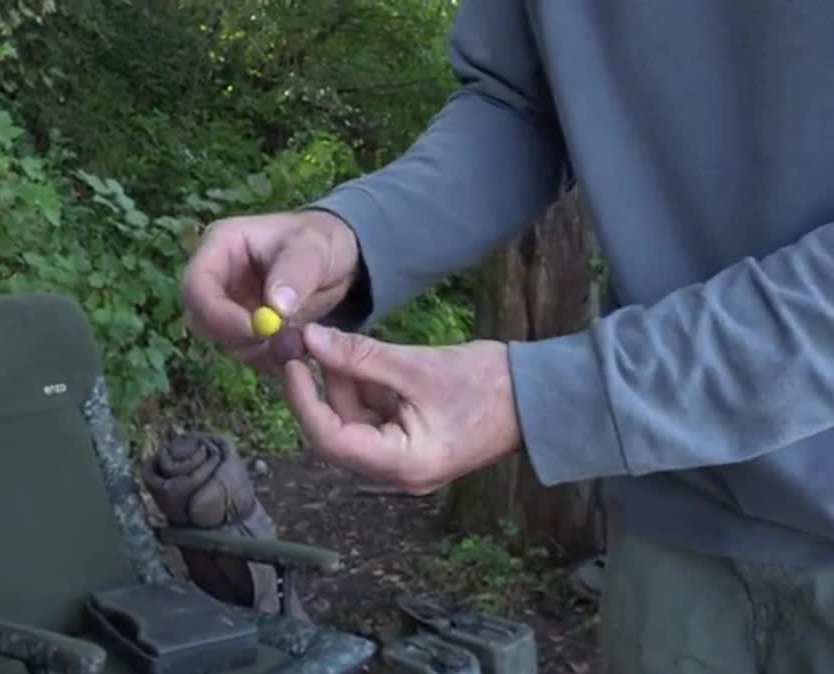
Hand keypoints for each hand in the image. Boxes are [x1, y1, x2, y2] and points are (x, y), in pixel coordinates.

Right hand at [182, 210, 359, 369]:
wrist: (337, 259)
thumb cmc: (322, 241)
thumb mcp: (316, 248)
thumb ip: (296, 273)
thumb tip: (275, 308)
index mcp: (221, 246)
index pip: (196, 286)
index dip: (218, 313)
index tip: (258, 328)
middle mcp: (216, 278)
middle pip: (202, 319)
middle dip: (240, 336)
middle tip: (283, 339)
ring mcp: (228, 305)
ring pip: (223, 341)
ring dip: (259, 350)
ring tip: (299, 339)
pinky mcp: (244, 328)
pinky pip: (246, 352)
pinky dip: (269, 357)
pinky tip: (297, 346)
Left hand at [282, 324, 522, 493]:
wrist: (540, 398)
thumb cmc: (487, 384)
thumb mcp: (417, 366)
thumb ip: (361, 356)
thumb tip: (311, 341)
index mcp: (401, 464)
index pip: (330, 439)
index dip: (303, 400)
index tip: (293, 362)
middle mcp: (398, 474)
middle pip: (339, 433)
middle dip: (323, 388)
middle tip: (312, 345)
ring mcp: (406, 462)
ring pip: (355, 424)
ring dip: (345, 386)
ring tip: (341, 345)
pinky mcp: (414, 446)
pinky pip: (376, 420)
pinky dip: (366, 391)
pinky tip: (364, 360)